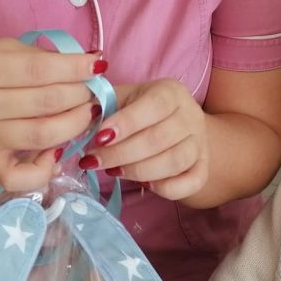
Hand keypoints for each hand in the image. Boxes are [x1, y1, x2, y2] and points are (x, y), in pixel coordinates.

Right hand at [0, 38, 103, 190]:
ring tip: (88, 111)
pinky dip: (45, 168)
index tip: (98, 63)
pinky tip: (59, 152)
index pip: (38, 70)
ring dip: (76, 124)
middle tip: (94, 87)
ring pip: (42, 136)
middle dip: (81, 93)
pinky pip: (18, 175)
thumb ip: (30, 54)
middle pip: (46, 102)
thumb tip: (77, 62)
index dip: (75, 67)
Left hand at [80, 78, 208, 201]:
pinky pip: (191, 182)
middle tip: (94, 161)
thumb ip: (101, 107)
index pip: (154, 105)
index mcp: (170, 92)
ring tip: (114, 171)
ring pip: (175, 161)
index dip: (126, 123)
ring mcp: (200, 142)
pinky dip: (167, 188)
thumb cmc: (140, 111)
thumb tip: (76, 118)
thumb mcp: (122, 99)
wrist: (178, 125)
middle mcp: (190, 115)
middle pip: (160, 138)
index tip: (99, 138)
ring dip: (139, 171)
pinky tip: (145, 184)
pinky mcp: (204, 166)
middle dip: (121, 154)